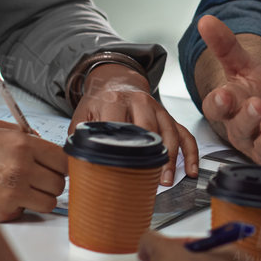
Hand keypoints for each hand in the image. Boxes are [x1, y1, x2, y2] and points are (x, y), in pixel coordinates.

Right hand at [0, 120, 68, 221]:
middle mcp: (20, 168)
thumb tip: (45, 143)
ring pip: (49, 202)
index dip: (62, 164)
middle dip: (52, 181)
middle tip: (39, 178)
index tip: (58, 166)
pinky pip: (26, 212)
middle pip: (60, 183)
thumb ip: (26, 134)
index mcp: (22, 145)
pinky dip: (20, 208)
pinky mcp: (2, 212)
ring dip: (41, 197)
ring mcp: (12, 192)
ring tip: (24, 188)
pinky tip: (5, 196)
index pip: (63, 160)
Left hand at [71, 65, 198, 184]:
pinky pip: (184, 133)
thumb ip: (78, 137)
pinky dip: (190, 152)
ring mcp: (157, 108)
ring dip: (171, 158)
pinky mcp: (168, 115)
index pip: (120, 126)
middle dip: (151, 156)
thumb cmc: (99, 101)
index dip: (122, 149)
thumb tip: (71, 166)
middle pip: (150, 130)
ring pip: (170, 133)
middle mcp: (139, 102)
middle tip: (150, 180)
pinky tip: (190, 169)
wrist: (115, 80)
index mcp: (114, 101)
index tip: (121, 170)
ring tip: (167, 180)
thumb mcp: (82, 115)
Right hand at [194, 15, 260, 173]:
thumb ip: (225, 46)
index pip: (216, 109)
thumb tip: (206, 20)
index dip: (219, 103)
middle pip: (239, 129)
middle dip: (248, 118)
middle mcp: (244, 131)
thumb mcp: (244, 67)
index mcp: (230, 109)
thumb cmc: (258, 94)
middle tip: (256, 104)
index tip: (224, 93)